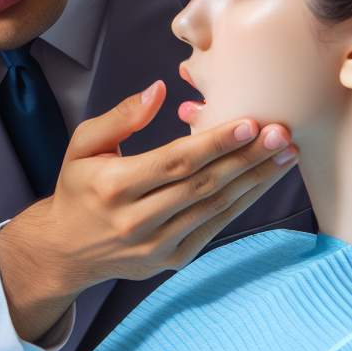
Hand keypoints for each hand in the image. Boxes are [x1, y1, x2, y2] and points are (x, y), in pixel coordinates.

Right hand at [0, 79, 298, 340]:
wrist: (66, 249)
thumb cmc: (79, 188)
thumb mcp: (84, 145)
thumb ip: (120, 117)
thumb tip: (158, 90)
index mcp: (112, 186)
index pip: (173, 162)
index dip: (214, 144)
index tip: (250, 124)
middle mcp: (135, 220)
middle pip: (202, 185)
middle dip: (247, 158)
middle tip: (283, 134)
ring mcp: (155, 245)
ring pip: (215, 208)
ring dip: (255, 181)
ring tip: (286, 155)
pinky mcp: (171, 260)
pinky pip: (214, 228)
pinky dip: (242, 204)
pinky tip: (262, 181)